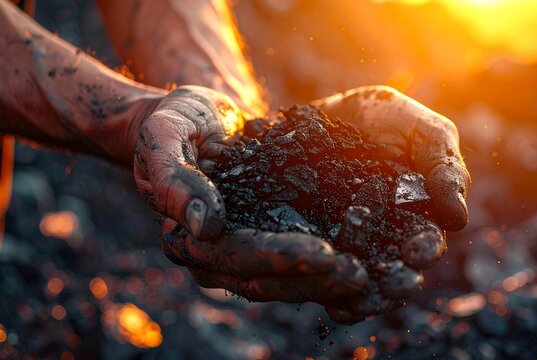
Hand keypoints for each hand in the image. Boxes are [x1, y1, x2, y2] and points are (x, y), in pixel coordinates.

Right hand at [133, 85, 367, 302]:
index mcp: (188, 239)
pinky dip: (331, 260)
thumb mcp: (165, 139)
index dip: (277, 258)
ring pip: (287, 278)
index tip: (321, 254)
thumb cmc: (175, 125)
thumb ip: (175, 180)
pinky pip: (300, 257)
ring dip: (327, 280)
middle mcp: (219, 255)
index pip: (235, 256)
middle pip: (267, 279)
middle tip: (357, 275)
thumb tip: (207, 228)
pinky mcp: (271, 235)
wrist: (201, 119)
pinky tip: (366, 257)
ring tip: (368, 275)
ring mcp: (247, 249)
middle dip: (312, 279)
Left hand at [312, 85, 469, 322]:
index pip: (426, 241)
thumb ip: (443, 167)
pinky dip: (326, 287)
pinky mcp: (316, 245)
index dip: (425, 249)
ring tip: (355, 304)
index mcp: (417, 216)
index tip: (418, 254)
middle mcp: (385, 238)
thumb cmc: (381, 118)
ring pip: (361, 279)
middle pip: (395, 269)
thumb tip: (459, 219)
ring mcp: (349, 245)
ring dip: (363, 296)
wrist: (320, 114)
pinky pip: (323, 272)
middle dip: (396, 283)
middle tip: (392, 288)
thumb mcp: (420, 130)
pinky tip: (329, 302)